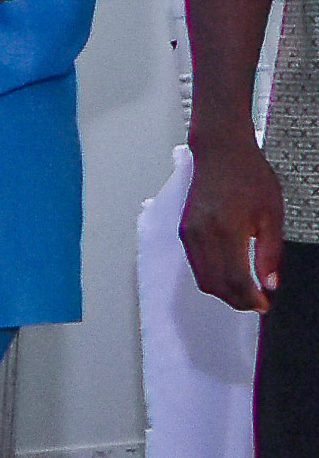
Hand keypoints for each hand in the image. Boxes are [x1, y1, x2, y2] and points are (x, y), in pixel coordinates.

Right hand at [181, 126, 287, 312]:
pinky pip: (196, 265)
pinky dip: (212, 277)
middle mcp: (202, 235)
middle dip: (236, 300)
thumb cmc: (248, 175)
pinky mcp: (184, 231)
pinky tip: (229, 275)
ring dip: (223, 292)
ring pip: (203, 278)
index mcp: (226, 230)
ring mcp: (189, 234)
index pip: (235, 279)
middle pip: (215, 284)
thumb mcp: (272, 213)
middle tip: (256, 303)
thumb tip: (270, 282)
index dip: (250, 298)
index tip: (264, 304)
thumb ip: (270, 252)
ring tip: (245, 292)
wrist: (220, 152)